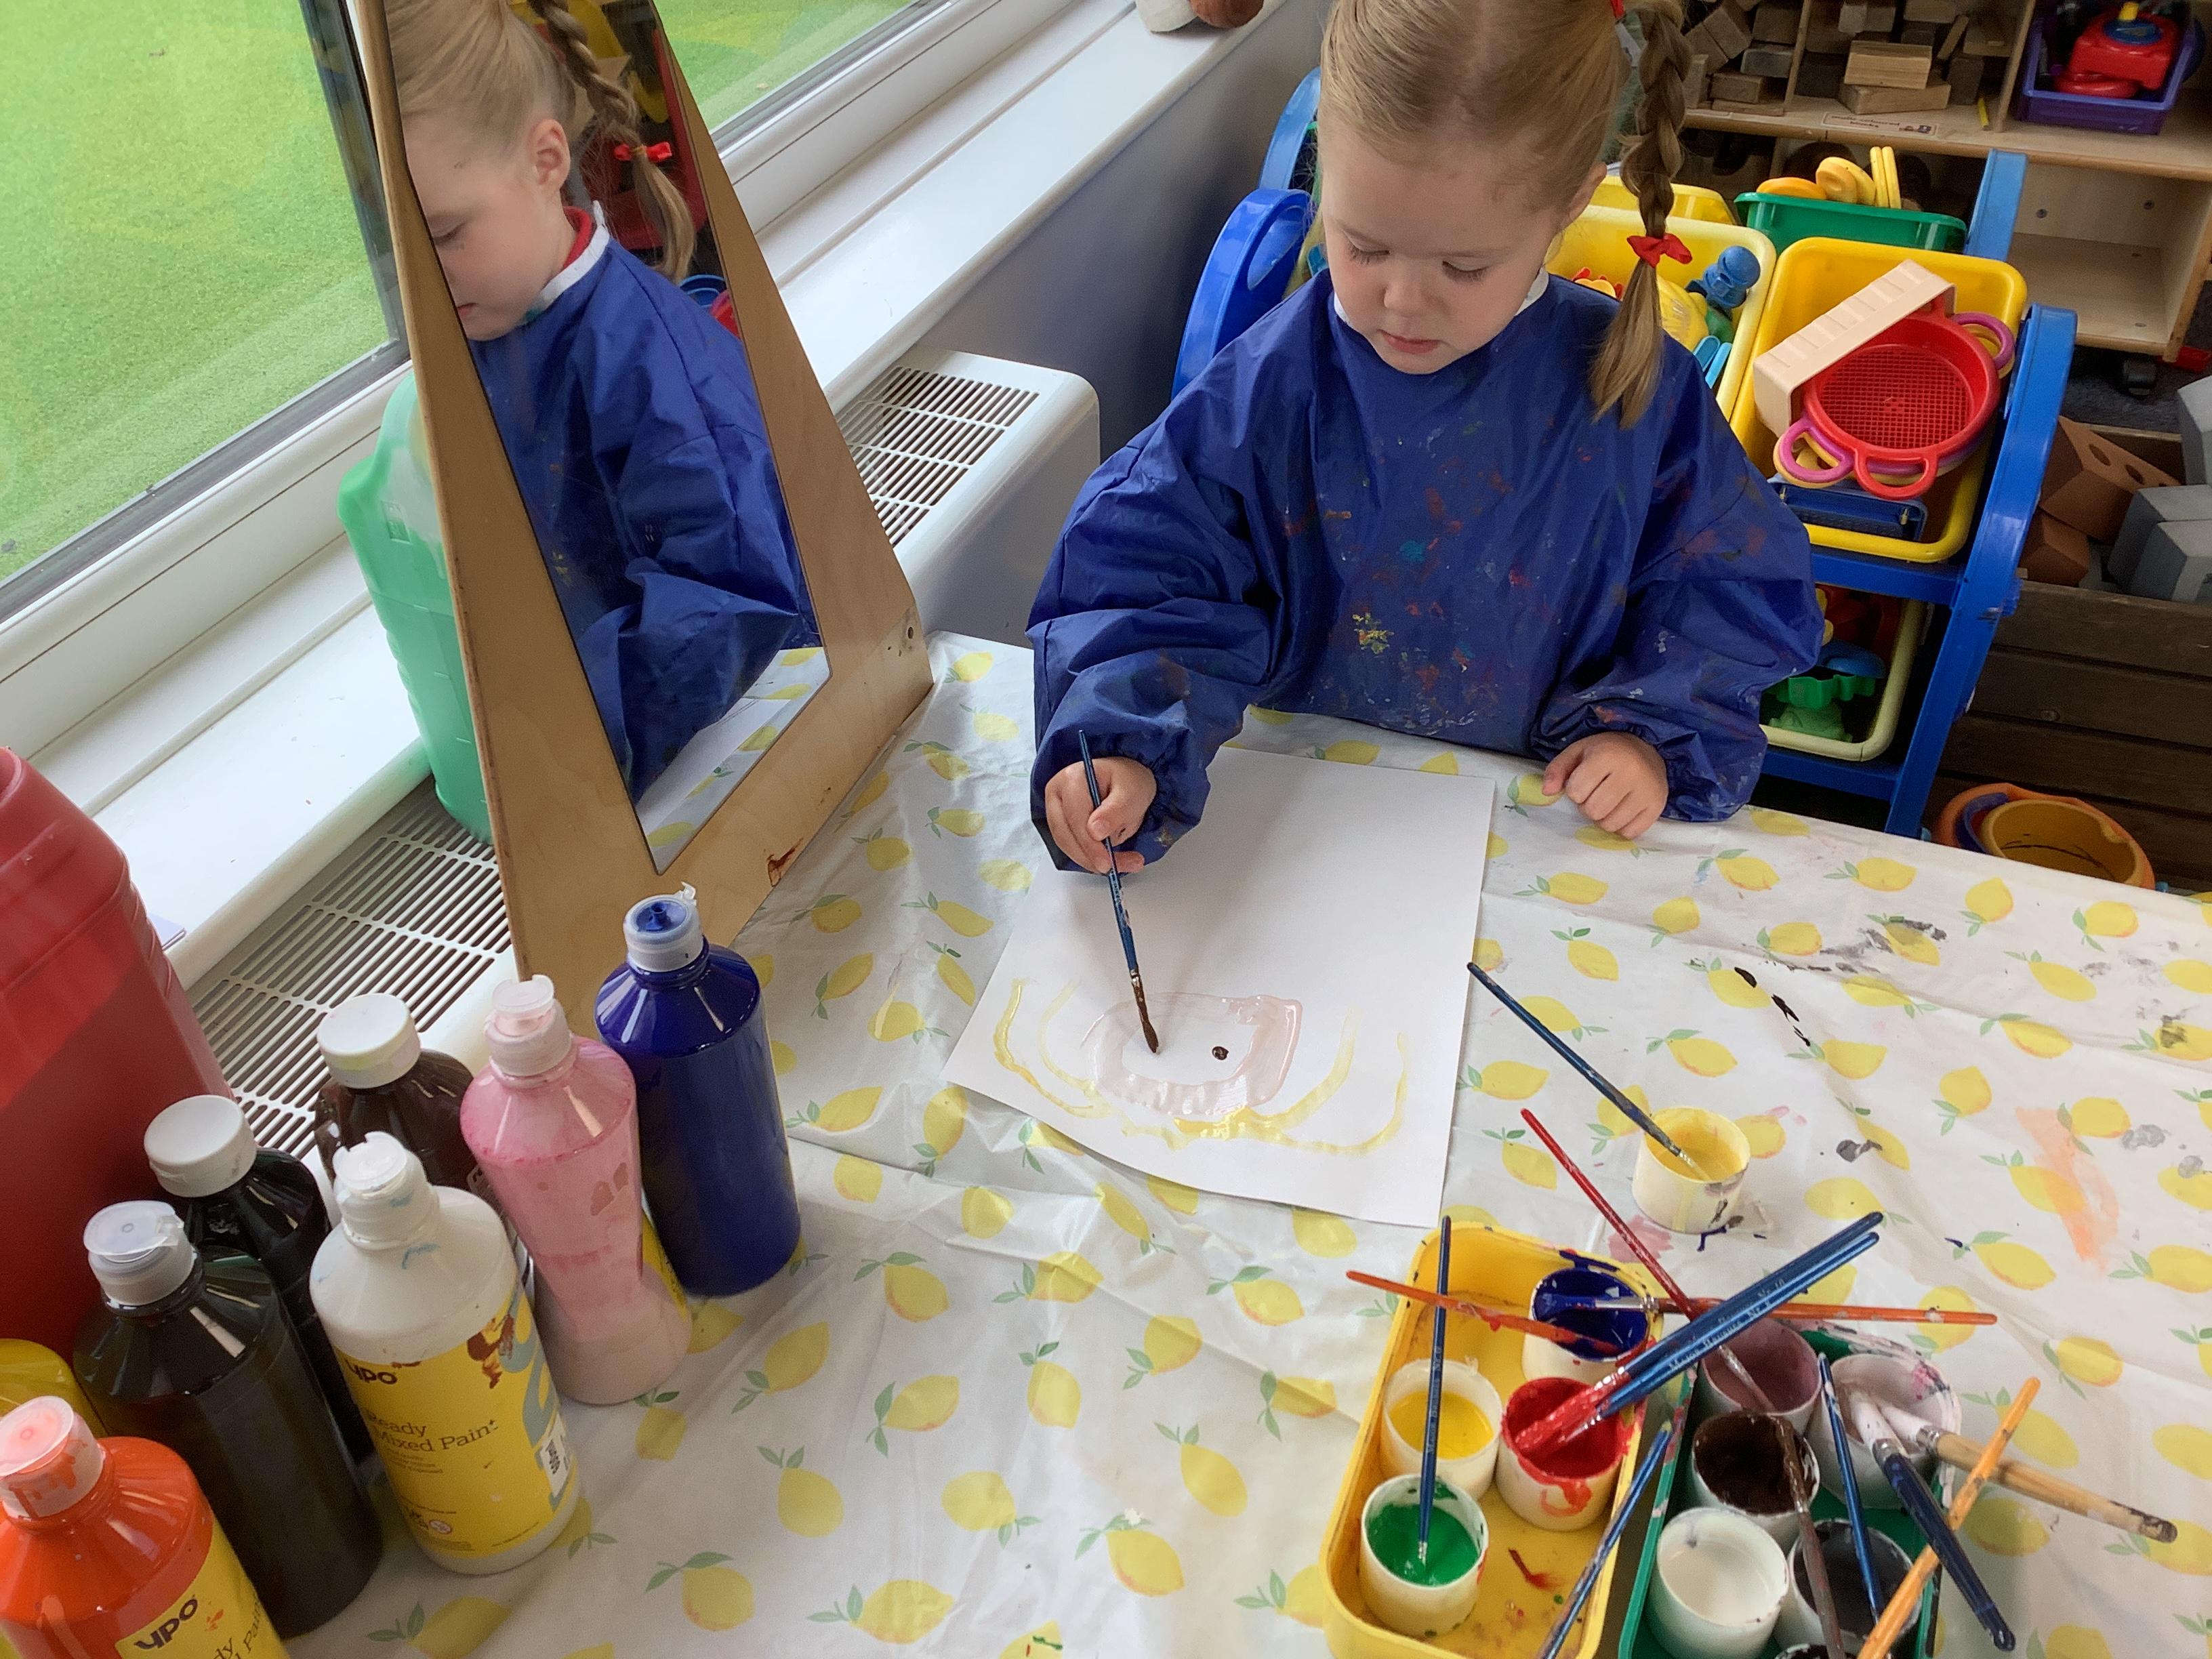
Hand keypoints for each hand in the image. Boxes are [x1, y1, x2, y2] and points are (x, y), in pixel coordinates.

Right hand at [1043, 757, 1157, 873]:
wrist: (1127, 782)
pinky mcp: (1062, 825)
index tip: (1106, 861)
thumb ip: (1115, 811)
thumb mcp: (1131, 793)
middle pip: (1064, 833)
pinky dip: (1090, 858)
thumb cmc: (1128, 781)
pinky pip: (1071, 847)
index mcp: (1072, 778)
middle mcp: (1058, 793)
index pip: (1075, 816)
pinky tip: (1110, 861)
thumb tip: (1095, 832)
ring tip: (1118, 865)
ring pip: (1066, 844)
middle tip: (1112, 868)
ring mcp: (1056, 810)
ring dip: (1090, 860)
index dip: (1089, 843)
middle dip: (1089, 856)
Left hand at [1542, 733, 1666, 838]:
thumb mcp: (1578, 752)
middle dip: (1588, 806)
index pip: (1576, 791)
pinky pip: (1629, 833)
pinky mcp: (1658, 807)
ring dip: (1603, 818)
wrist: (1646, 749)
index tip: (1585, 781)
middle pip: (1593, 811)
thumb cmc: (1606, 752)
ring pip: (1610, 825)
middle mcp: (1631, 772)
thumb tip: (1547, 792)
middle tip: (1596, 794)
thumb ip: (1557, 769)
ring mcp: (1647, 791)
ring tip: (1609, 802)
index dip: (1575, 790)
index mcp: (1608, 755)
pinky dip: (1621, 826)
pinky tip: (1622, 809)